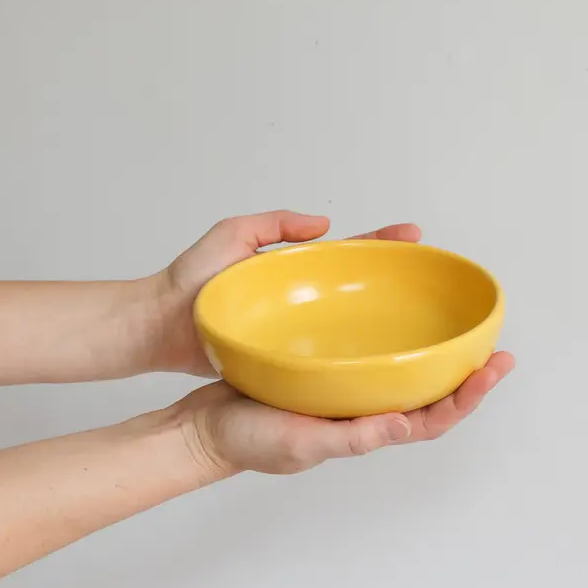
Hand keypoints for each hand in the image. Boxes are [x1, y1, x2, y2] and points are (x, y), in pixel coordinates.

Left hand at [151, 210, 422, 375]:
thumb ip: (273, 223)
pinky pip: (325, 357)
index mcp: (294, 267)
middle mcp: (302, 298)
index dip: (381, 244)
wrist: (157, 326)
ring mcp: (296, 329)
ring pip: (348, 325)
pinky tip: (380, 364)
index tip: (413, 236)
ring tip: (420, 323)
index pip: (348, 253)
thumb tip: (324, 224)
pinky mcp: (285, 357)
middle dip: (394, 282)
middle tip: (430, 280)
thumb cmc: (189, 281)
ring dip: (381, 323)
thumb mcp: (231, 235)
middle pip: (358, 289)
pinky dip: (352, 358)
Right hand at [176, 352, 514, 476]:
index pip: (430, 418)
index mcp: (364, 430)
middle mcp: (362, 410)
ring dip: (434, 355)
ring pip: (402, 373)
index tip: (495, 368)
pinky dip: (390, 338)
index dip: (468, 397)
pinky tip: (391, 316)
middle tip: (497, 350)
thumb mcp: (300, 443)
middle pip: (426, 395)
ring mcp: (345, 391)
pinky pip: (368, 354)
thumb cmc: (248, 439)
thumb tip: (403, 424)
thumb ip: (350, 436)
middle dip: (465, 376)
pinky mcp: (325, 371)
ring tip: (457, 328)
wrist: (207, 426)